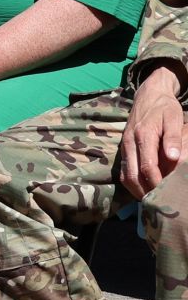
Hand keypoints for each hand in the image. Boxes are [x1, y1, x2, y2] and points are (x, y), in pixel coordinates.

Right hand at [121, 67, 184, 198]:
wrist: (148, 95)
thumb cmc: (165, 108)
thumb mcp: (174, 118)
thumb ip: (174, 138)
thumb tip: (174, 158)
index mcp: (142, 137)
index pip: (147, 167)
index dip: (157, 183)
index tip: (167, 194)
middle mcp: (129, 143)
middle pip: (132, 175)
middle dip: (145, 192)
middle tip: (159, 204)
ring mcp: (124, 146)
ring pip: (125, 175)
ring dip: (137, 190)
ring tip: (151, 200)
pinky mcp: (124, 148)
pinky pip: (124, 170)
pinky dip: (132, 183)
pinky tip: (143, 189)